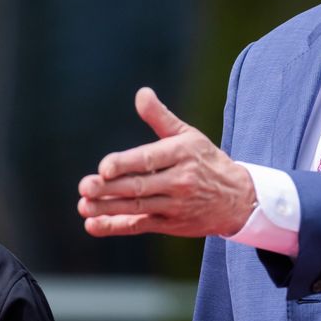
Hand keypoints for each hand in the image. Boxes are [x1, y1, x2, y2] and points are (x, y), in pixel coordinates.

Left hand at [77, 87, 255, 237]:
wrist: (237, 199)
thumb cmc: (205, 160)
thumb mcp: (188, 135)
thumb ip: (160, 117)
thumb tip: (141, 93)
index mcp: (182, 154)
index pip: (149, 160)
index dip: (125, 164)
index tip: (104, 167)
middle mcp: (180, 181)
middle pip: (139, 186)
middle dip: (110, 188)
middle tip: (85, 187)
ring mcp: (175, 206)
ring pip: (137, 208)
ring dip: (108, 208)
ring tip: (84, 205)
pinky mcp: (171, 224)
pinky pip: (141, 226)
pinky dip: (117, 227)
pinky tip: (94, 225)